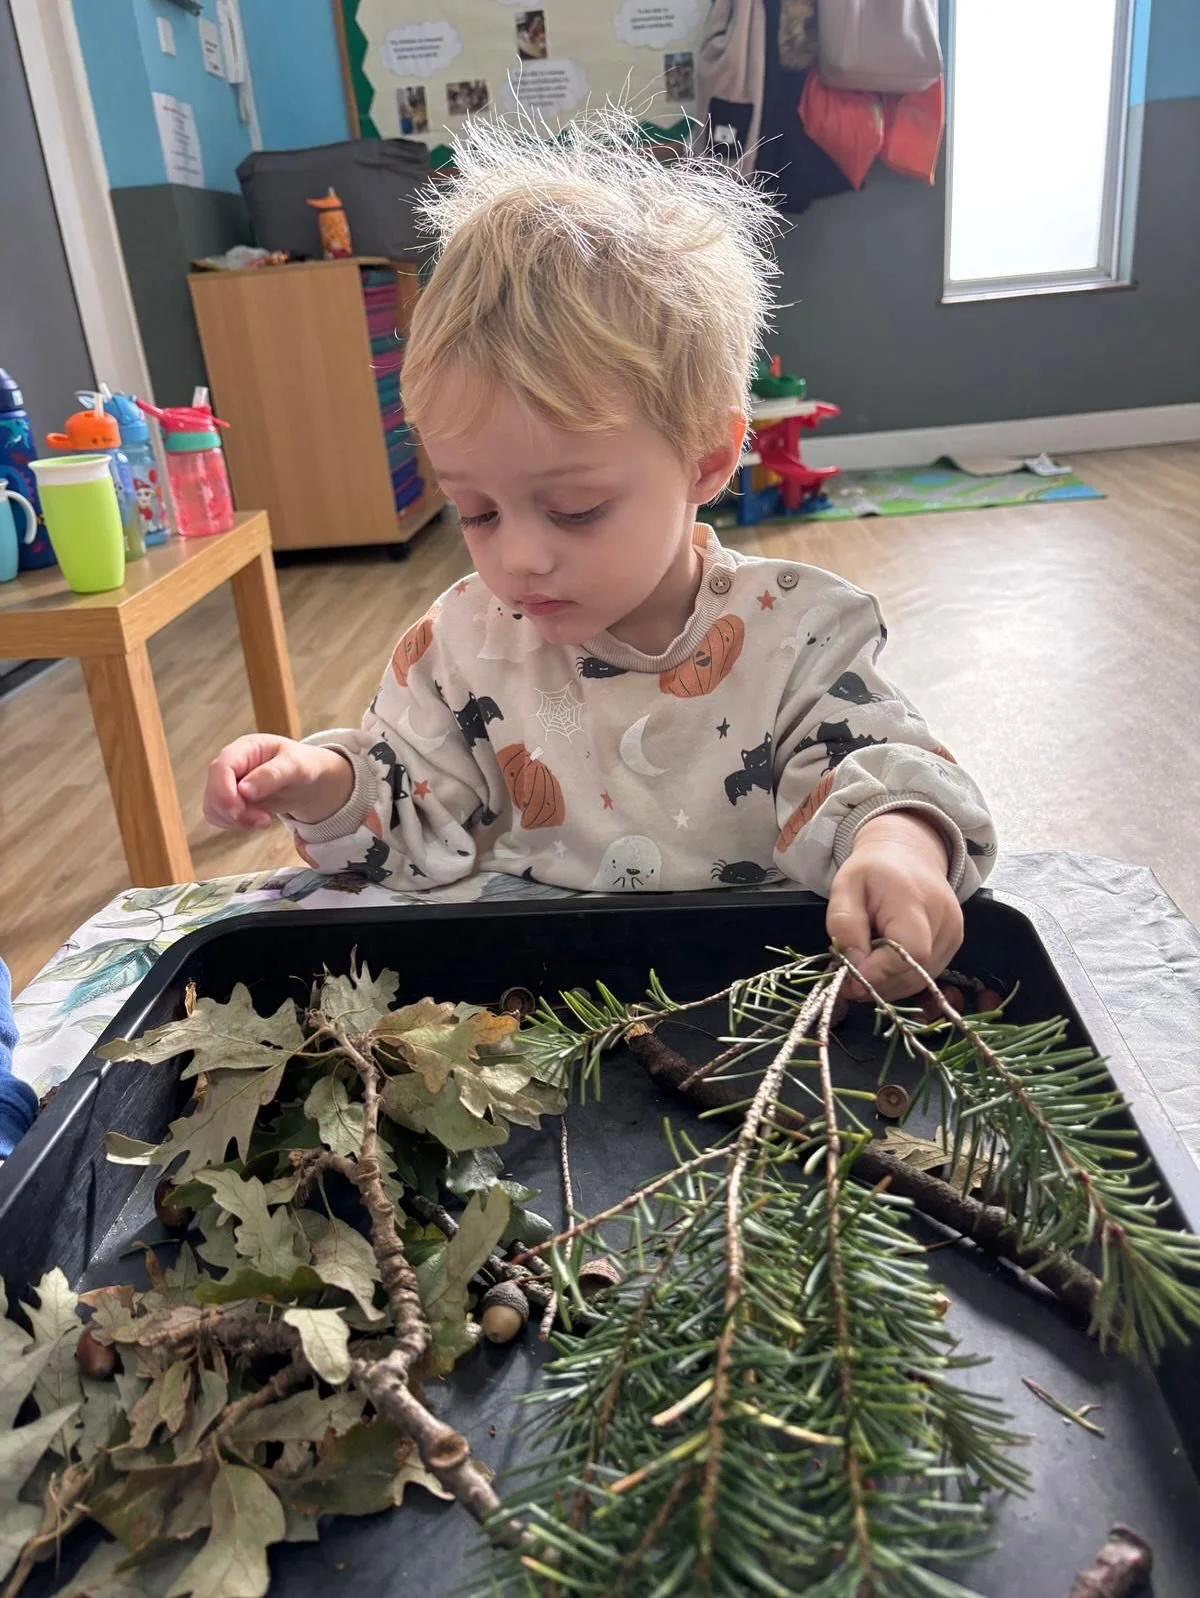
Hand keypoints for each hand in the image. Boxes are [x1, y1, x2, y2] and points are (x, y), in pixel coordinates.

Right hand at [203, 735, 353, 829]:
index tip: (240, 810)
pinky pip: (220, 818)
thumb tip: (244, 789)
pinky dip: (236, 824)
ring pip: (213, 808)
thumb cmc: (302, 765)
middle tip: (264, 820)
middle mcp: (230, 765)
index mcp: (244, 749)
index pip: (221, 767)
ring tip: (264, 820)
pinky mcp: (228, 801)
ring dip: (236, 821)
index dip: (224, 791)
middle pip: (213, 791)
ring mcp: (226, 784)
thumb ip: (271, 774)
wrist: (307, 780)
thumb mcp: (296, 766)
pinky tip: (257, 820)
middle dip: (234, 812)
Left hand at [826, 811, 962, 1000]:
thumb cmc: (873, 870)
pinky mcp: (954, 943)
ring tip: (864, 967)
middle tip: (846, 980)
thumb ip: (845, 924)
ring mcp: (954, 933)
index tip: (848, 982)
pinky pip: (926, 975)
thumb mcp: (845, 886)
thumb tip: (853, 965)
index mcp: (914, 900)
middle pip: (914, 972)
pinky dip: (900, 977)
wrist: (909, 853)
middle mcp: (943, 919)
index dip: (880, 973)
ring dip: (887, 983)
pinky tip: (883, 962)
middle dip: (877, 983)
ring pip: (920, 980)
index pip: (910, 951)